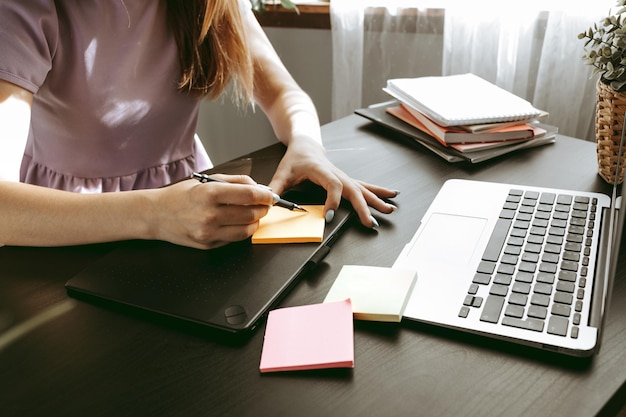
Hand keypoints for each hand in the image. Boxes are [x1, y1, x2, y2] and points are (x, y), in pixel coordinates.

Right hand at [149, 174, 273, 248]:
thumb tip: (258, 187)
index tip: (269, 195)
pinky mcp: (209, 245)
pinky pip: (235, 239)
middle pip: (251, 214)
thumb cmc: (181, 195)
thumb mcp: (206, 180)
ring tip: (253, 213)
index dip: (265, 196)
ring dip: (255, 221)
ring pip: (247, 230)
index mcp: (210, 194)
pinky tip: (239, 222)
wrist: (156, 215)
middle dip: (262, 208)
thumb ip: (235, 181)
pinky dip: (242, 230)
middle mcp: (210, 215)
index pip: (249, 196)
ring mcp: (209, 233)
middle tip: (263, 204)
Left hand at [268, 139, 398, 227]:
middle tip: (370, 222)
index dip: (332, 200)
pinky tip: (391, 196)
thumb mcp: (283, 172)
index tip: (329, 215)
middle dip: (363, 207)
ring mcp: (344, 176)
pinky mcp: (347, 179)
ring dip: (376, 200)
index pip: (332, 185)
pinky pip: (364, 186)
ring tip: (389, 210)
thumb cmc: (296, 158)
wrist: (305, 144)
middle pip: (353, 189)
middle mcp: (336, 173)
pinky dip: (378, 192)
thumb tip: (269, 202)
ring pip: (363, 188)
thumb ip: (276, 188)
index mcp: (321, 170)